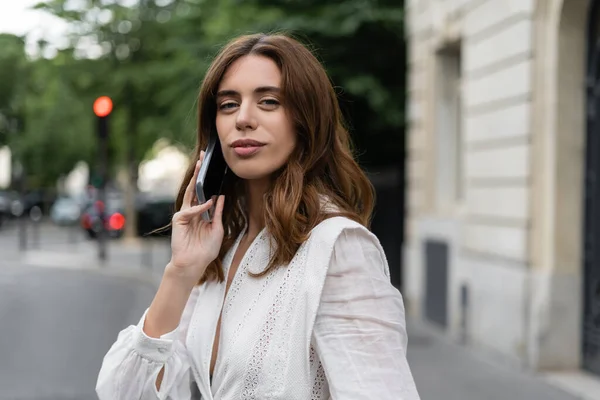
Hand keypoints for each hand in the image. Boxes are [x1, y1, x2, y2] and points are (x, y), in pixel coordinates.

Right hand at [168, 151, 225, 283]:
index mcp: (202, 213)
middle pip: (195, 188)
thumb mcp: (218, 229)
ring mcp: (185, 215)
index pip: (204, 193)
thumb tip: (221, 197)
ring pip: (189, 193)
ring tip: (200, 166)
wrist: (194, 264)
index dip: (207, 180)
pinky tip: (208, 204)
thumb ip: (218, 213)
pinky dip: (199, 207)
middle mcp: (193, 211)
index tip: (211, 166)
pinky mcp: (179, 220)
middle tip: (203, 157)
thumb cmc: (205, 250)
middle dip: (199, 173)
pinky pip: (190, 210)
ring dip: (195, 180)